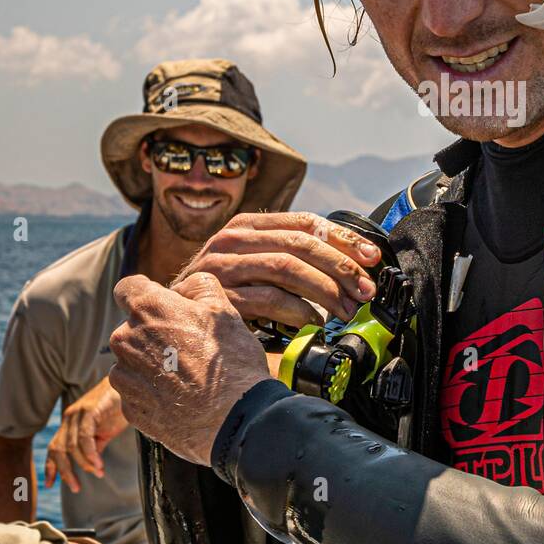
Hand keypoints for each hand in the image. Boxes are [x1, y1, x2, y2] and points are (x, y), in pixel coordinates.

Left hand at [44, 377, 126, 491]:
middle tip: (76, 487)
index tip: (50, 485)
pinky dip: (90, 453)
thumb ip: (95, 447)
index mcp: (70, 423)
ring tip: (98, 472)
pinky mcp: (90, 410)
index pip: (54, 448)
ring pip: (72, 446)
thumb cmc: (118, 408)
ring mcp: (78, 413)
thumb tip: (92, 467)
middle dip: (65, 472)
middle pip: (59, 450)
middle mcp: (69, 417)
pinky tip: (99, 463)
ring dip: (84, 464)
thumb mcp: (104, 432)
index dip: (51, 467)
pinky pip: (84, 437)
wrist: (131, 385)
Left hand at [109, 271, 272, 464]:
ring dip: (152, 364)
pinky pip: (137, 392)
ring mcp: (124, 377)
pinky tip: (182, 397)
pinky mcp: (129, 408)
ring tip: (187, 377)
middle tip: (189, 347)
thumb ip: (197, 286)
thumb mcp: (223, 309)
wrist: (233, 418)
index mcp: (147, 309)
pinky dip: (154, 392)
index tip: (164, 305)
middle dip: (154, 333)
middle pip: (131, 328)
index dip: (146, 293)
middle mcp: (125, 340)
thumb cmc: (230, 361)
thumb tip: (181, 290)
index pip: (127, 287)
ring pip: (132, 361)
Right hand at [175, 211, 381, 327]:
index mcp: (249, 225)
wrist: (171, 315)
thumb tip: (352, 267)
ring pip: (286, 267)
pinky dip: (297, 310)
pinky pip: (266, 298)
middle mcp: (234, 238)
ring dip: (324, 290)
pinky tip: (314, 322)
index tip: (372, 257)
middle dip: (340, 266)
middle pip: (300, 243)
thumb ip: (290, 258)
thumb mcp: (255, 265)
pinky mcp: (216, 294)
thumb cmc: (225, 292)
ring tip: (346, 310)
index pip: (305, 221)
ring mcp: (222, 265)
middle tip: (365, 290)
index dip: (343, 238)